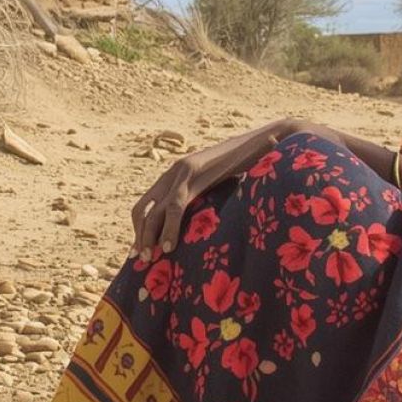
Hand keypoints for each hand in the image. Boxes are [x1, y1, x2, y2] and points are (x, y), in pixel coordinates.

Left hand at [131, 120, 296, 259]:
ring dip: (148, 236)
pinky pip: (176, 205)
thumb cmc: (244, 166)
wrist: (261, 142)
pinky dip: (169, 228)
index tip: (141, 250)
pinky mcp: (194, 174)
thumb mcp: (218, 185)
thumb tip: (202, 227)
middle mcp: (172, 172)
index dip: (140, 228)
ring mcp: (181, 172)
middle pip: (142, 208)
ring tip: (152, 257)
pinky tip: (170, 246)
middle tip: (143, 259)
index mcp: (175, 175)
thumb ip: (206, 200)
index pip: (146, 204)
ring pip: (154, 210)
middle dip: (140, 235)